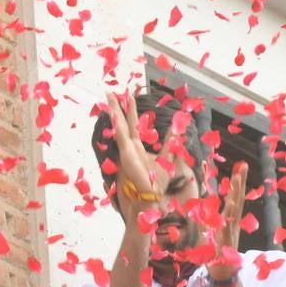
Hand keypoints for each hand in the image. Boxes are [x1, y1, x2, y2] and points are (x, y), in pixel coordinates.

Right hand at [106, 91, 177, 220]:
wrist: (151, 195)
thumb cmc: (157, 181)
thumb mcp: (168, 156)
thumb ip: (171, 141)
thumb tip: (177, 127)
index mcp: (137, 147)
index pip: (132, 124)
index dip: (130, 110)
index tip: (128, 96)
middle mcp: (129, 146)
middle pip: (121, 121)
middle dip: (116, 106)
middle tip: (111, 91)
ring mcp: (125, 149)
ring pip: (118, 125)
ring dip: (113, 110)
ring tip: (108, 95)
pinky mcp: (125, 154)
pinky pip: (120, 135)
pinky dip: (116, 123)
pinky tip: (113, 112)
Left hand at [207, 162, 246, 281]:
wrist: (224, 274)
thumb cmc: (217, 254)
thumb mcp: (210, 232)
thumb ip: (208, 220)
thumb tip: (203, 208)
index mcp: (229, 221)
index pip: (234, 198)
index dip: (237, 183)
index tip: (240, 167)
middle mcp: (233, 224)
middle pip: (237, 200)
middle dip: (240, 183)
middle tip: (243, 166)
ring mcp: (230, 233)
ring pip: (233, 212)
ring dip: (235, 196)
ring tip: (236, 180)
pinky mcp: (225, 244)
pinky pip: (226, 230)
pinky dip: (227, 221)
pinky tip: (229, 210)